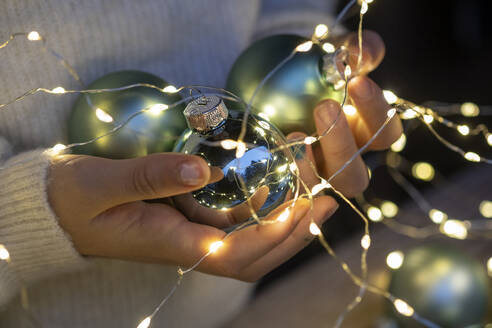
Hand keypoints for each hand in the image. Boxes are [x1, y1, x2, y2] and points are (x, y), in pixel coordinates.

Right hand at [48, 153, 336, 280]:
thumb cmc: (75, 200)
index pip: (234, 256)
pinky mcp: (191, 215)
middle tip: (326, 197)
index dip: (273, 237)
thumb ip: (150, 177)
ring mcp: (192, 231)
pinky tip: (279, 174)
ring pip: (250, 235)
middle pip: (254, 254)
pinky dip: (261, 199)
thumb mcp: (102, 184)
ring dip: (284, 213)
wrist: (59, 206)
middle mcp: (190, 244)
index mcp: (171, 245)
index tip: (303, 207)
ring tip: (312, 179)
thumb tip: (204, 170)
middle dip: (293, 232)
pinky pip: (235, 215)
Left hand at [288, 30, 402, 196]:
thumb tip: (359, 54)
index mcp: (365, 135)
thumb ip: (358, 52)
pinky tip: (269, 149)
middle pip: (354, 177)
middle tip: (325, 107)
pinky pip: (286, 191)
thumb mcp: (339, 55)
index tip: (357, 80)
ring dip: (309, 167)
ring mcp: (313, 176)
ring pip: (320, 189)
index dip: (375, 110)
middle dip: (341, 145)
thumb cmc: (320, 70)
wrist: (282, 84)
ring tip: (294, 134)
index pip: (385, 133)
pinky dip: (280, 174)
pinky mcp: (285, 180)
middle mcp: (343, 163)